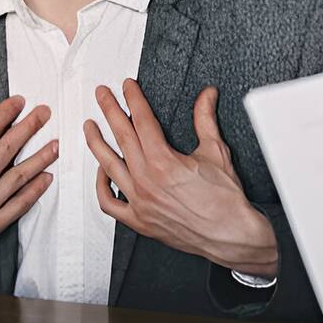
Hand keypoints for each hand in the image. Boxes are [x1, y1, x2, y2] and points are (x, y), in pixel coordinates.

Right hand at [0, 88, 58, 277]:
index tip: (19, 102)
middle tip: (45, 114)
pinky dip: (34, 192)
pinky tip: (46, 178)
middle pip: (9, 149)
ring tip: (55, 145)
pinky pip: (18, 206)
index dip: (6, 113)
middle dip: (30, 128)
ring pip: (20, 177)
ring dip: (40, 159)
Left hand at [84, 80, 277, 277]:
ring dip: (96, 143)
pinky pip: (109, 202)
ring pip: (108, 166)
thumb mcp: (216, 151)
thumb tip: (206, 95)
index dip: (133, 99)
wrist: (232, 235)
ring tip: (90, 126)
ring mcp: (139, 202)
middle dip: (109, 110)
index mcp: (163, 161)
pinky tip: (101, 172)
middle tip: (101, 94)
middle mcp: (146, 180)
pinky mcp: (139, 220)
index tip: (127, 86)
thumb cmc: (226, 199)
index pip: (141, 120)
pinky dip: (101, 186)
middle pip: (121, 137)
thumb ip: (205, 119)